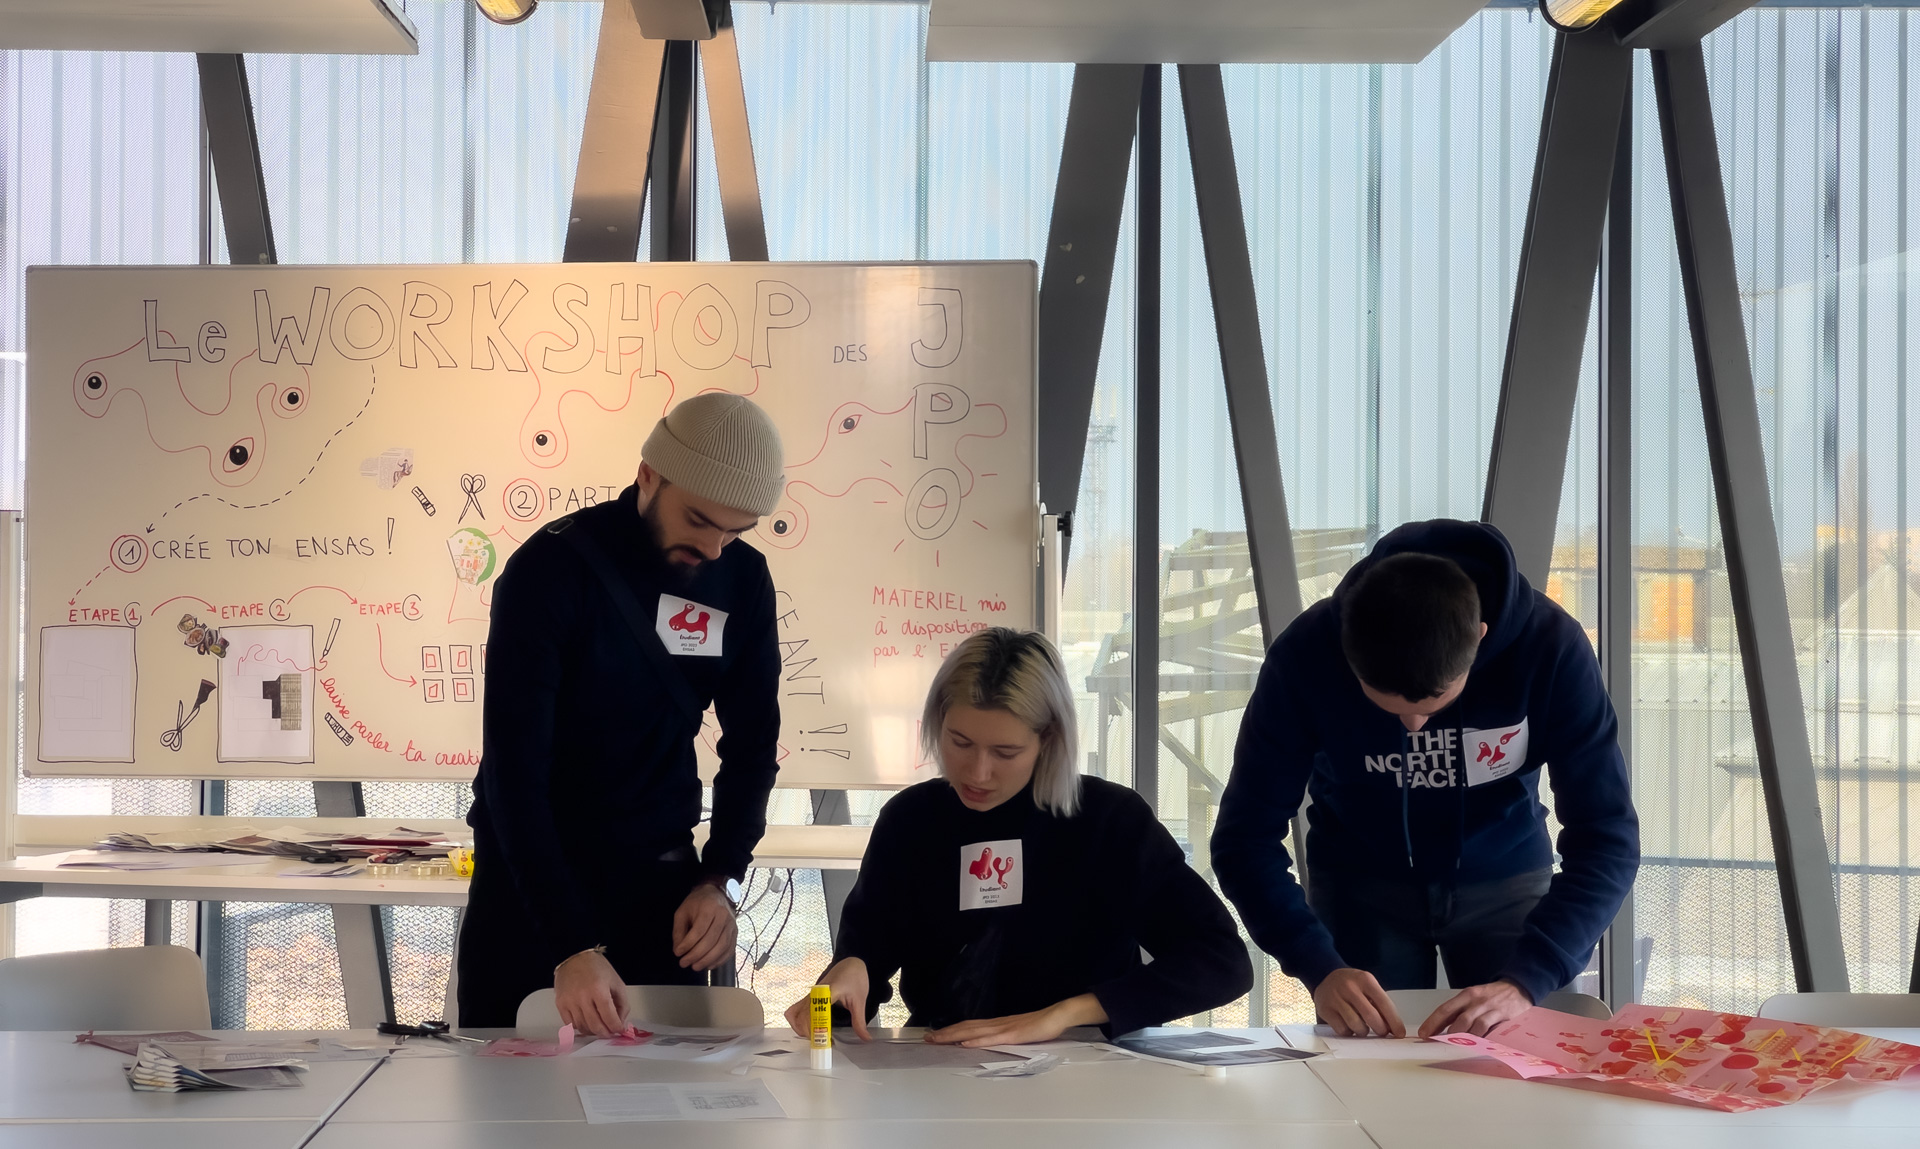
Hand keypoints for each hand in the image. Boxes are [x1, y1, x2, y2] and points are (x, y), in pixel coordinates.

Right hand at [554, 949, 627, 1036]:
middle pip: (595, 1025)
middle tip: (610, 1032)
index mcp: (599, 990)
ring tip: (599, 1028)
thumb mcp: (616, 982)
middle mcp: (582, 997)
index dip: (616, 1027)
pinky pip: (570, 1024)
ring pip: (582, 1027)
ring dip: (593, 1031)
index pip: (609, 1017)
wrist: (574, 956)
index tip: (620, 1030)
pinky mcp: (560, 1004)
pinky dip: (580, 1027)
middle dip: (605, 1033)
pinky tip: (586, 1023)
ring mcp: (569, 1001)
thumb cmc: (597, 968)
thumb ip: (622, 1004)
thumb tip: (620, 1023)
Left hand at [672, 880, 737, 970]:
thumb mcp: (682, 912)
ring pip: (721, 947)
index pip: (699, 930)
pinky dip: (720, 960)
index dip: (688, 944)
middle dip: (696, 955)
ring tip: (695, 966)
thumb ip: (678, 931)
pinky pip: (729, 949)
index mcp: (709, 908)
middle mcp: (723, 916)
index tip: (678, 953)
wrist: (716, 893)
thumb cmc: (697, 903)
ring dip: (707, 960)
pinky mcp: (735, 932)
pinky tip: (709, 965)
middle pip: (711, 940)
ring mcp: (732, 925)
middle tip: (684, 963)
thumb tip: (678, 951)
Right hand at [784, 957, 872, 1042]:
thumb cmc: (855, 978)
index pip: (815, 1013)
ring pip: (794, 1014)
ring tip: (814, 1036)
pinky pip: (794, 1009)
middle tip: (822, 1042)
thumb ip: (859, 1021)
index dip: (816, 1029)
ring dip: (800, 1028)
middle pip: (802, 1017)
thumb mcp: (860, 1001)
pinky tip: (806, 1029)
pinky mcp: (808, 996)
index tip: (825, 1040)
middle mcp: (814, 994)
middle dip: (809, 1033)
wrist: (851, 963)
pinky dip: (795, 1021)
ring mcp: (809, 995)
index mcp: (827, 992)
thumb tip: (865, 1038)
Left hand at [925, 993, 1107, 1047]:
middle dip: (945, 1034)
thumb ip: (1003, 1036)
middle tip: (926, 1038)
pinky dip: (977, 1042)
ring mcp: (1005, 1028)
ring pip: (974, 1032)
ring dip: (954, 1036)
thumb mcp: (1017, 1032)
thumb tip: (986, 1043)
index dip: (950, 1031)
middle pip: (966, 1027)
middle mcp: (997, 1024)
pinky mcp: (1014, 1034)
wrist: (1058, 1014)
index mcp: (997, 1024)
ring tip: (938, 1040)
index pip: (968, 1027)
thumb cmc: (1040, 1024)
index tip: (934, 1035)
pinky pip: (992, 1038)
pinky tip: (966, 1045)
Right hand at [1312, 968, 1404, 1037]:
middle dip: (1380, 1029)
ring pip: (1356, 1025)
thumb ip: (1380, 1004)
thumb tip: (1393, 1028)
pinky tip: (1349, 1025)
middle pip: (1370, 1016)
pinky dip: (1349, 1032)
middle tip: (1382, 1032)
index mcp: (1365, 979)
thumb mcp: (1368, 986)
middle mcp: (1349, 987)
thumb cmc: (1352, 985)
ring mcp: (1335, 998)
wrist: (1326, 977)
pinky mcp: (1325, 1010)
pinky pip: (1342, 1030)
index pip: (1384, 1003)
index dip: (1394, 1021)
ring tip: (1363, 1027)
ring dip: (1363, 1031)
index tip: (1399, 1033)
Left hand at [1417, 979, 1531, 1037]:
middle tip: (1437, 1044)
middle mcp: (1475, 1000)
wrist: (1518, 988)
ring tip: (1453, 1047)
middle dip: (1445, 1033)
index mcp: (1466, 995)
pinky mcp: (1500, 1015)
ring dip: (1461, 1037)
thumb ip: (1460, 1012)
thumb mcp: (1474, 999)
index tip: (1423, 1033)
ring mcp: (1488, 1007)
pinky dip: (1479, 1037)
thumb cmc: (1493, 996)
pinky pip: (1487, 1027)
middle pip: (1456, 1018)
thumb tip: (1442, 1028)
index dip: (1432, 1022)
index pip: (1445, 1009)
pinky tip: (1474, 1044)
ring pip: (1470, 1024)